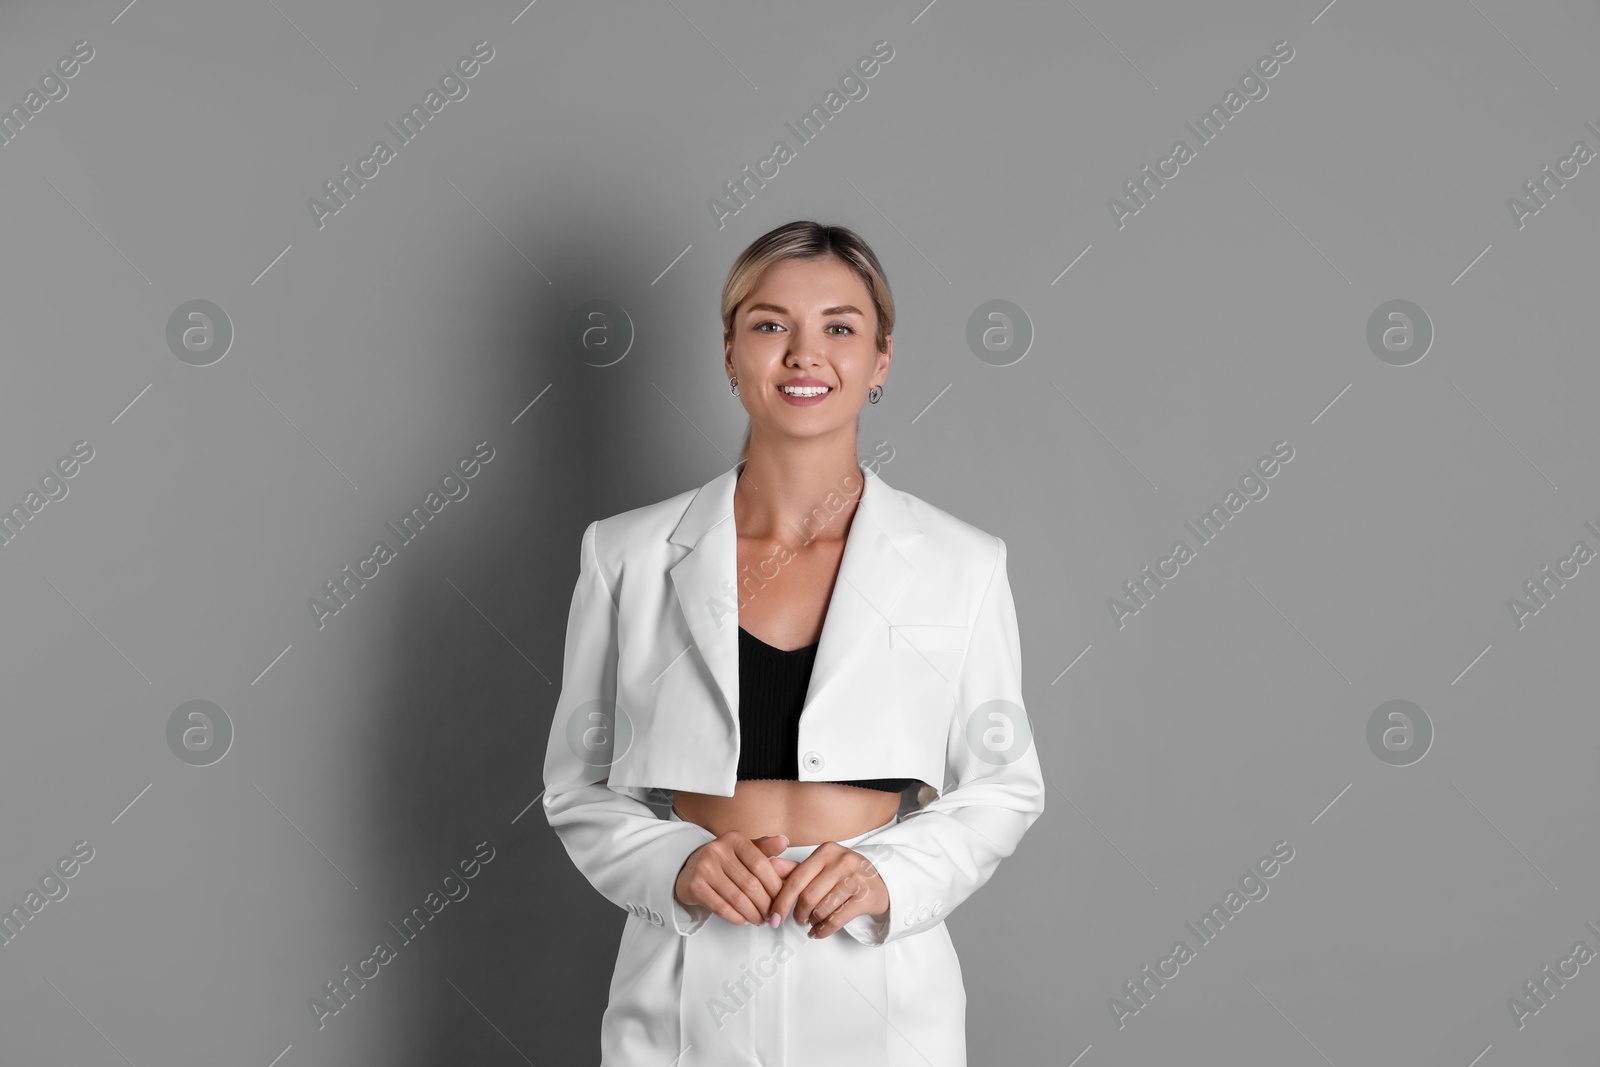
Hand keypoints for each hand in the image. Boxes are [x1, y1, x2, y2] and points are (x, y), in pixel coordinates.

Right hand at [674, 832, 792, 925]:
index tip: (781, 898)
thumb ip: (765, 848)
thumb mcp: (743, 851)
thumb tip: (784, 841)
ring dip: (753, 914)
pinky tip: (743, 919)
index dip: (774, 886)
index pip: (761, 865)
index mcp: (734, 840)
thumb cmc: (722, 862)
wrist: (689, 869)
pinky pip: (722, 908)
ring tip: (760, 919)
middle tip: (771, 914)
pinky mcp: (694, 886)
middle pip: (751, 884)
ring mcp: (704, 868)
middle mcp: (718, 850)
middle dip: (765, 904)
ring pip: (738, 899)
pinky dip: (736, 918)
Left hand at [766, 843, 888, 939]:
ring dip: (813, 923)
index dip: (782, 901)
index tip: (773, 917)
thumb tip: (770, 867)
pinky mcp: (866, 897)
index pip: (796, 879)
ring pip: (822, 910)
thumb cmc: (846, 876)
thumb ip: (796, 869)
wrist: (882, 883)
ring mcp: (856, 878)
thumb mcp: (822, 867)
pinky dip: (823, 930)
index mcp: (826, 851)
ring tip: (813, 923)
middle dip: (799, 915)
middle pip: (808, 897)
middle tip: (799, 920)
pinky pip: (836, 920)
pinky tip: (819, 931)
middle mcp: (842, 861)